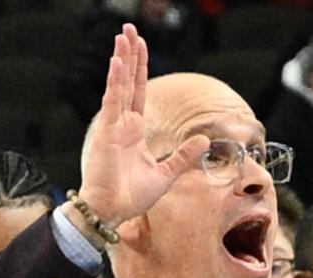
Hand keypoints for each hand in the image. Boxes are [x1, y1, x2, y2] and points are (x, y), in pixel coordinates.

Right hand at [77, 25, 203, 226]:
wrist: (112, 212)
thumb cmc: (132, 196)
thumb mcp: (167, 173)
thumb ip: (184, 155)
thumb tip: (205, 140)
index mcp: (133, 131)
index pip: (138, 92)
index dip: (140, 69)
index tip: (141, 47)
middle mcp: (122, 124)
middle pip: (127, 82)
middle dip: (129, 55)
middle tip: (129, 30)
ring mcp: (113, 127)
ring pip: (119, 86)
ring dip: (121, 61)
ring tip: (123, 37)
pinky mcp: (107, 134)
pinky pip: (112, 103)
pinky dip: (115, 83)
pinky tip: (117, 63)